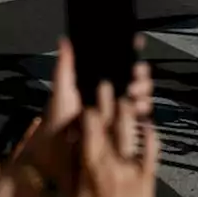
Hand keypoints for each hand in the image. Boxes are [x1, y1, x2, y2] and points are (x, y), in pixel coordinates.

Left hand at [17, 38, 151, 187]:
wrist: (53, 157)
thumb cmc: (55, 123)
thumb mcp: (61, 92)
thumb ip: (65, 67)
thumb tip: (65, 39)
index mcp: (94, 85)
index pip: (117, 66)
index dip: (129, 54)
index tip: (136, 44)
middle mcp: (108, 98)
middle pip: (132, 81)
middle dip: (140, 76)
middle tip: (137, 75)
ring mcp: (116, 116)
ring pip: (138, 99)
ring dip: (143, 94)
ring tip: (137, 95)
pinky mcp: (121, 134)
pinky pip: (138, 122)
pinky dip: (143, 115)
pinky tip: (141, 112)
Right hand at [62, 82, 158, 196]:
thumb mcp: (71, 196)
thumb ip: (71, 168)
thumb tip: (70, 143)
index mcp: (90, 166)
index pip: (88, 127)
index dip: (88, 109)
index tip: (87, 98)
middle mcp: (112, 162)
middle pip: (110, 123)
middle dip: (108, 100)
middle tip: (106, 82)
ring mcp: (132, 168)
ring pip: (131, 132)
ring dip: (129, 111)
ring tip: (127, 95)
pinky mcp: (148, 176)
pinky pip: (152, 150)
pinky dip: (151, 134)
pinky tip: (149, 122)